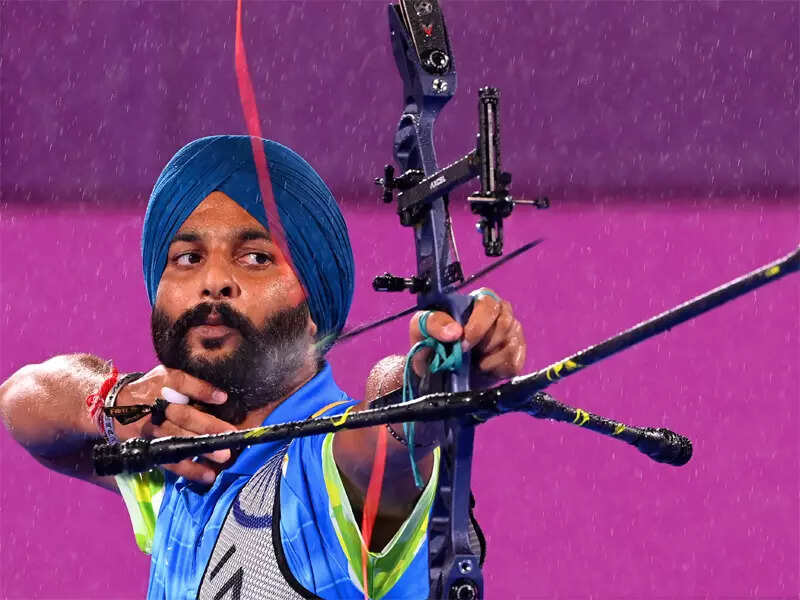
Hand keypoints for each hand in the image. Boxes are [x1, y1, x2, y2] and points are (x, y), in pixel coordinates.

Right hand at [114, 365, 236, 483]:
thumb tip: (221, 396)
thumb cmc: (149, 388)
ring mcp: (152, 429)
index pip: (182, 383)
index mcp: (162, 385)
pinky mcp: (148, 447)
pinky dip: (188, 469)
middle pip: (184, 416)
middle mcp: (156, 407)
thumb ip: (191, 382)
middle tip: (230, 434)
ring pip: (177, 440)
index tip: (223, 398)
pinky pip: (169, 461)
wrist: (111, 405)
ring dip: (200, 450)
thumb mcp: (166, 376)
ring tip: (222, 457)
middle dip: (208, 426)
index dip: (202, 390)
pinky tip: (206, 475)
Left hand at [409, 288, 525, 381]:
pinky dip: (496, 370)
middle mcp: (500, 313)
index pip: (489, 304)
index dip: (478, 325)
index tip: (463, 344)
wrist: (437, 370)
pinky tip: (483, 369)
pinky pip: (514, 363)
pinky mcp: (516, 355)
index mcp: (479, 301)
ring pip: (510, 345)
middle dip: (484, 344)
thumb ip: (434, 323)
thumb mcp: (421, 328)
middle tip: (467, 355)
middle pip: (505, 323)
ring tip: (473, 361)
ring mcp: (511, 333)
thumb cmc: (432, 341)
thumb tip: (455, 331)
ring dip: (488, 359)